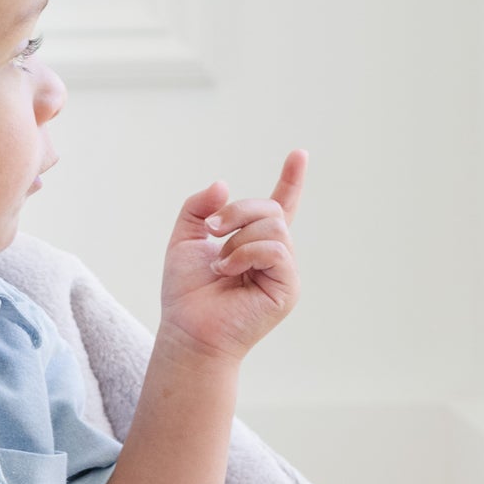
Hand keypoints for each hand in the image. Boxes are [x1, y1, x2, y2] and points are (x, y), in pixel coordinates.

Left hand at [158, 150, 306, 363]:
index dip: (291, 180)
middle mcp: (273, 255)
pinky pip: (275, 250)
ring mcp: (283, 271)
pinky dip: (245, 253)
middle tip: (211, 230)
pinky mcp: (288, 288)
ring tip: (219, 264)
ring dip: (236, 239)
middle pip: (271, 209)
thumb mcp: (184, 240)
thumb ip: (199, 208)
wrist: (187, 329)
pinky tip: (228, 271)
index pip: (279, 206)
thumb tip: (223, 185)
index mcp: (253, 242)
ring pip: (273, 227)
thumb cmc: (186, 293)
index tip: (299, 154)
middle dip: (237, 212)